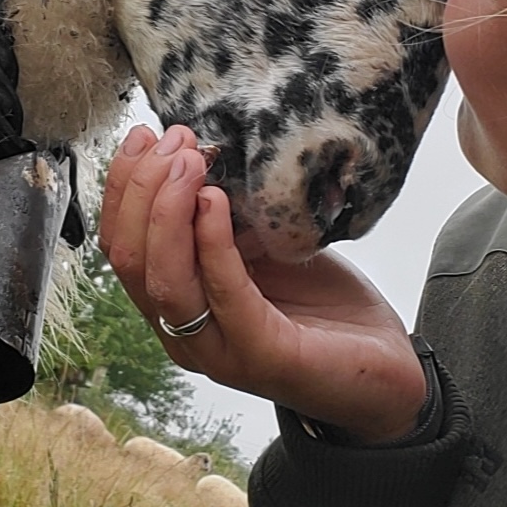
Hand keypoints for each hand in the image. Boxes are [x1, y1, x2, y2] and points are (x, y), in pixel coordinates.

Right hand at [99, 125, 427, 442]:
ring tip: (191, 162)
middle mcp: (183, 332)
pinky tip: (217, 203)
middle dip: (142, 189)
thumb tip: (200, 156)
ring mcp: (219, 351)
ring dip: (168, 211)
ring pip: (164, 280)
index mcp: (176, 303)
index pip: (122, 245)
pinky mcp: (263, 357)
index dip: (122, 187)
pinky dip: (213, 244)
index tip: (144, 136)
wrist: (384, 369)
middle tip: (175, 142)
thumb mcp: (264, 246)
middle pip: (131, 259)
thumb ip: (228, 218)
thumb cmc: (322, 306)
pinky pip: (225, 295)